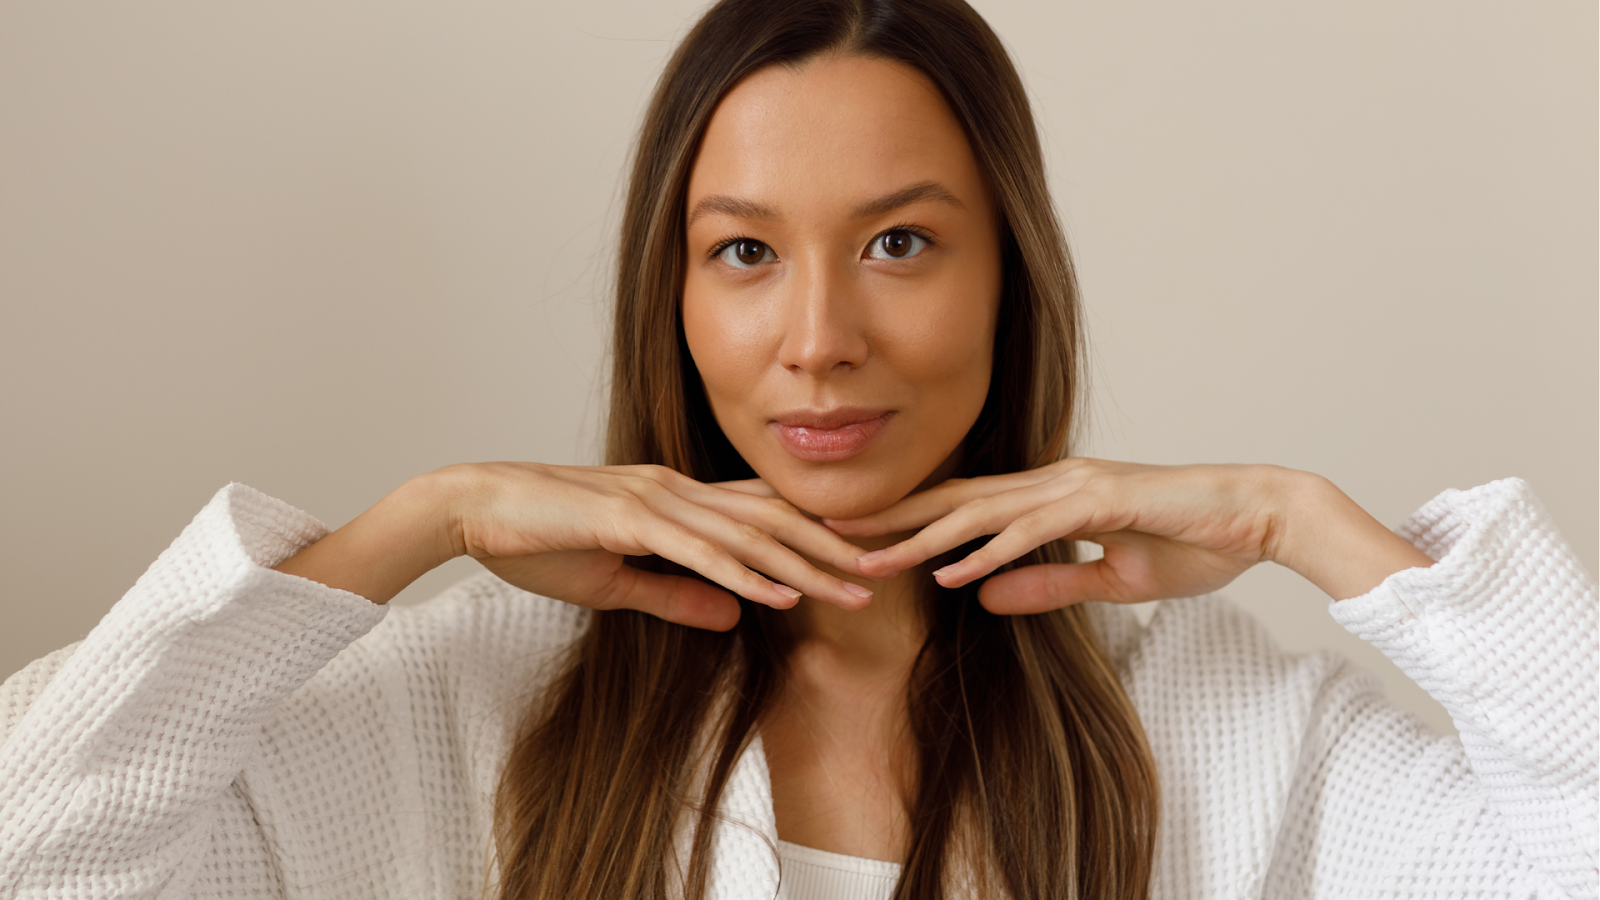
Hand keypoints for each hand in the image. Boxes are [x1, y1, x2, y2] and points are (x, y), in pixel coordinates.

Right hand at [276, 463, 872, 629]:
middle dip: (834, 549)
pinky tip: (781, 593)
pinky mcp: (627, 521)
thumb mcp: (617, 579)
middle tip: (890, 573)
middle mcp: (677, 491)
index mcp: (678, 500)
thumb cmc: (536, 539)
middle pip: (773, 521)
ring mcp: (655, 501)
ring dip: (805, 565)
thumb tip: (736, 617)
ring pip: (748, 536)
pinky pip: (699, 552)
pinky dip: (745, 573)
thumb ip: (677, 595)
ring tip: (856, 590)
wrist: (470, 507)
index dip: (817, 536)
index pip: (763, 517)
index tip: (866, 561)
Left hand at [829, 459, 1432, 612]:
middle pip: (951, 501)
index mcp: (1048, 496)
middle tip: (825, 534)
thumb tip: (979, 597)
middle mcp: (1050, 483)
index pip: (962, 509)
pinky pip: (1033, 531)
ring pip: (978, 512)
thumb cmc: (1192, 542)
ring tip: (868, 560)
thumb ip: (1046, 585)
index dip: (906, 520)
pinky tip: (948, 572)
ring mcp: (1073, 488)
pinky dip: (988, 551)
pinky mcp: (1101, 503)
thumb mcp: (1109, 579)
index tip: (853, 537)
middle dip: (888, 519)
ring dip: (920, 538)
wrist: (1258, 518)